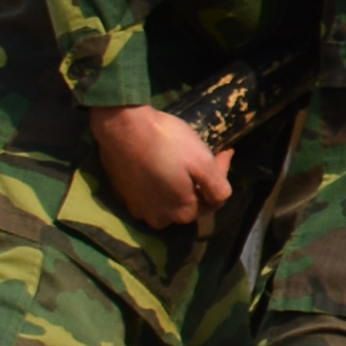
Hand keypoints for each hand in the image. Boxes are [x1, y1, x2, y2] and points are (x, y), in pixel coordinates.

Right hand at [88, 104, 232, 229]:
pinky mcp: (125, 197)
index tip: (223, 152)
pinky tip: (161, 165)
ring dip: (180, 185)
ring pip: (170, 202)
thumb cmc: (167, 142)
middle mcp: (160, 219)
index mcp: (182, 213)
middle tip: (207, 154)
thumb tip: (222, 197)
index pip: (213, 202)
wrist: (122, 127)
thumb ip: (217, 188)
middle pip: (191, 204)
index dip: (221, 176)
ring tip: (184, 162)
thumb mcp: (202, 162)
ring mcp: (139, 209)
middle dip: (202, 182)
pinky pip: (151, 195)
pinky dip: (160, 183)